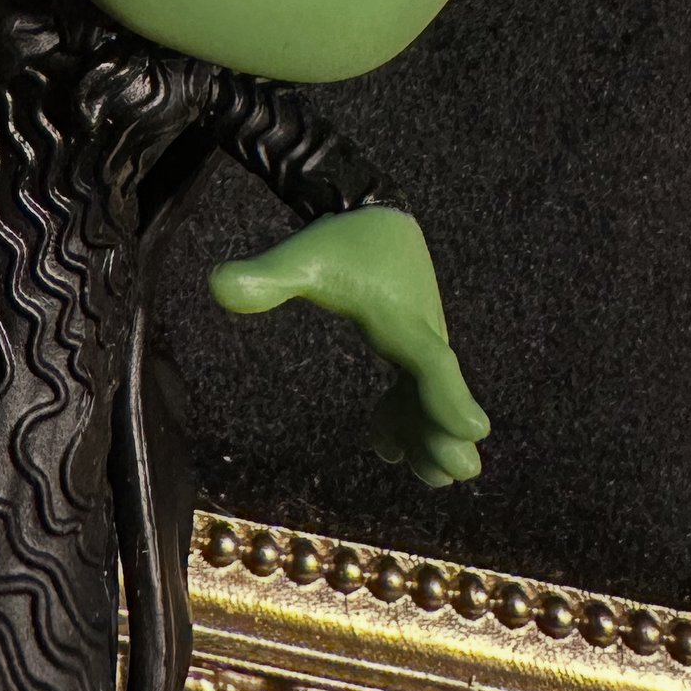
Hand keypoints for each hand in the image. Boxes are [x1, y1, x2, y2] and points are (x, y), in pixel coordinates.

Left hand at [209, 206, 489, 487]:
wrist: (371, 212)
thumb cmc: (339, 240)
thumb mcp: (301, 256)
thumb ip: (264, 276)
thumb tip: (216, 287)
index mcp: (401, 315)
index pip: (430, 361)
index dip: (450, 398)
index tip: (474, 431)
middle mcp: (419, 330)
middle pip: (438, 386)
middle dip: (447, 427)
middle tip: (461, 471)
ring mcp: (418, 339)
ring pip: (430, 393)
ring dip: (430, 432)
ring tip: (431, 478)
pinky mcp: (409, 343)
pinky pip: (414, 387)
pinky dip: (407, 417)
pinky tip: (385, 447)